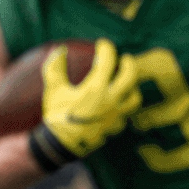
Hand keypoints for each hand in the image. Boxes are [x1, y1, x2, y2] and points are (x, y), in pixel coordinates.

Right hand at [33, 38, 140, 165]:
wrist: (61, 143)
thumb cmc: (57, 114)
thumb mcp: (53, 89)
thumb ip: (55, 67)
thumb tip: (59, 50)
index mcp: (95, 88)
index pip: (107, 61)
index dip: (106, 48)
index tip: (102, 44)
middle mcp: (111, 99)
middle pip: (130, 76)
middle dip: (129, 64)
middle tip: (125, 59)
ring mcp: (116, 114)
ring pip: (135, 96)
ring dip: (132, 87)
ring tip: (125, 82)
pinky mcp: (115, 126)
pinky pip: (126, 114)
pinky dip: (123, 106)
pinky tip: (116, 103)